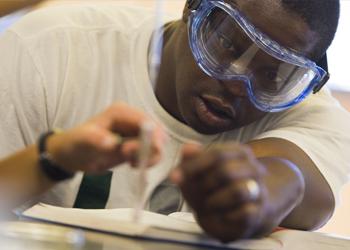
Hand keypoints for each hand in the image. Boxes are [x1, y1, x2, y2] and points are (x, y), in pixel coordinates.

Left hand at [46, 102, 165, 173]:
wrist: (74, 156)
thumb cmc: (76, 144)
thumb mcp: (83, 141)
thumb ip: (97, 140)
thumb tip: (113, 144)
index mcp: (121, 112)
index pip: (145, 121)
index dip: (152, 137)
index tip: (147, 154)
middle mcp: (132, 119)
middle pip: (156, 131)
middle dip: (151, 149)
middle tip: (132, 162)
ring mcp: (136, 131)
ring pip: (158, 143)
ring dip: (149, 156)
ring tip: (131, 164)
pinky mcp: (138, 143)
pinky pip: (152, 151)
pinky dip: (148, 160)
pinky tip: (132, 165)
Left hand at [171, 143, 274, 241]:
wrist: (238, 212)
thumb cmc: (213, 187)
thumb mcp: (198, 172)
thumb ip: (191, 159)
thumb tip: (187, 148)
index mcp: (239, 152)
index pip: (217, 154)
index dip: (193, 166)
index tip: (174, 177)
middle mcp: (253, 168)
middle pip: (226, 172)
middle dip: (203, 185)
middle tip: (192, 195)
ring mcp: (258, 190)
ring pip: (238, 191)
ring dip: (214, 201)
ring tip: (207, 204)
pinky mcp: (258, 212)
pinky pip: (244, 213)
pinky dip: (226, 216)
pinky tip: (219, 215)